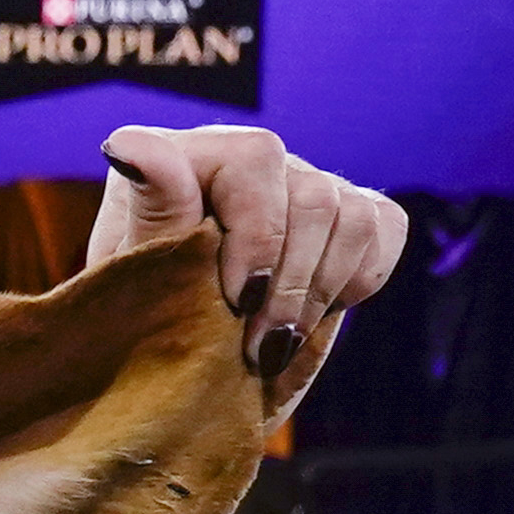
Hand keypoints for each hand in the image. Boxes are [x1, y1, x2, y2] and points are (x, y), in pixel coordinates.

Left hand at [86, 124, 406, 396]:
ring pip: (350, 214)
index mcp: (183, 158)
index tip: (233, 298)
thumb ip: (150, 214)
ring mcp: (298, 180)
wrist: (178, 366)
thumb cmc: (144, 322)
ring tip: (275, 343)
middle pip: (311, 194)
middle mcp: (245, 158)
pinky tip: (311, 314)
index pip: (253, 158)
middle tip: (255, 347)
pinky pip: (383, 226)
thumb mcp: (134, 281)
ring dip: (317, 292)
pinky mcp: (343, 212)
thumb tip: (130, 146)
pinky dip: (356, 280)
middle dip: (288, 284)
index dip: (256, 234)